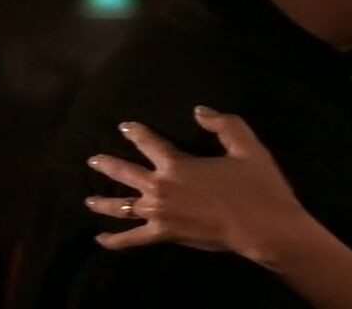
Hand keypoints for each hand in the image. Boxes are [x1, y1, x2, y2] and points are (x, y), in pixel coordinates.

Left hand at [85, 106, 305, 262]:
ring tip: (88, 199)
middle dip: (108, 164)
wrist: (262, 227)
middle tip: (92, 160)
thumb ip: (224, 124)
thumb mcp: (247, 147)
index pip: (149, 143)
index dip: (136, 133)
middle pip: (126, 173)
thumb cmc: (257, 186)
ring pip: (122, 207)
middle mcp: (161, 188)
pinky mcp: (165, 235)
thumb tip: (199, 110)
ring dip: (103, 201)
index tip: (124, 126)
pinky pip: (132, 239)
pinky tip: (101, 239)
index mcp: (178, 164)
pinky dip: (114, 240)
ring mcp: (160, 214)